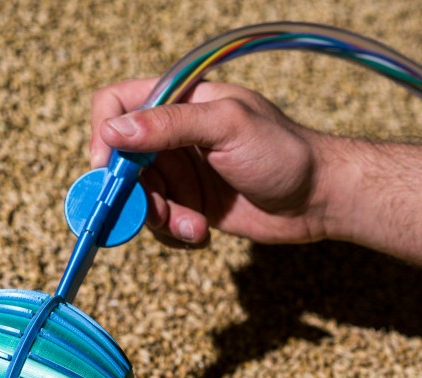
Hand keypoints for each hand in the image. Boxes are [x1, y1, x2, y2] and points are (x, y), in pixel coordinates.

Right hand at [90, 78, 335, 246]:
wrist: (318, 198)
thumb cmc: (282, 152)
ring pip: (138, 198)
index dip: (103, 135)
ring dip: (160, 218)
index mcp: (178, 100)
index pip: (115, 104)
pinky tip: (201, 233)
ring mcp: (179, 171)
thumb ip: (170, 124)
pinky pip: (159, 222)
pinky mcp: (188, 204)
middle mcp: (173, 135)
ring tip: (193, 226)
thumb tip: (114, 131)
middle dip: (135, 193)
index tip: (110, 169)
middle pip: (120, 161)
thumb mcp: (226, 126)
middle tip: (157, 212)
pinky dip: (174, 233)